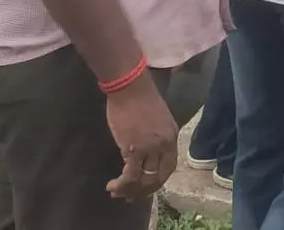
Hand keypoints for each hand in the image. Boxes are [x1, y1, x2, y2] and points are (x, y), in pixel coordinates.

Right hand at [103, 74, 177, 199]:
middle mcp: (165, 143)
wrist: (130, 87)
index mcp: (171, 135)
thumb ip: (154, 138)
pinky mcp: (135, 149)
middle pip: (159, 176)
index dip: (157, 180)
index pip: (169, 165)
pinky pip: (131, 176)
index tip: (145, 186)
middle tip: (130, 196)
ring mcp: (151, 147)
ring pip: (145, 180)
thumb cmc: (139, 99)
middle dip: (145, 190)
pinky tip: (112, 185)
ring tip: (117, 193)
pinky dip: (122, 185)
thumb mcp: (155, 120)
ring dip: (131, 191)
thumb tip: (144, 156)